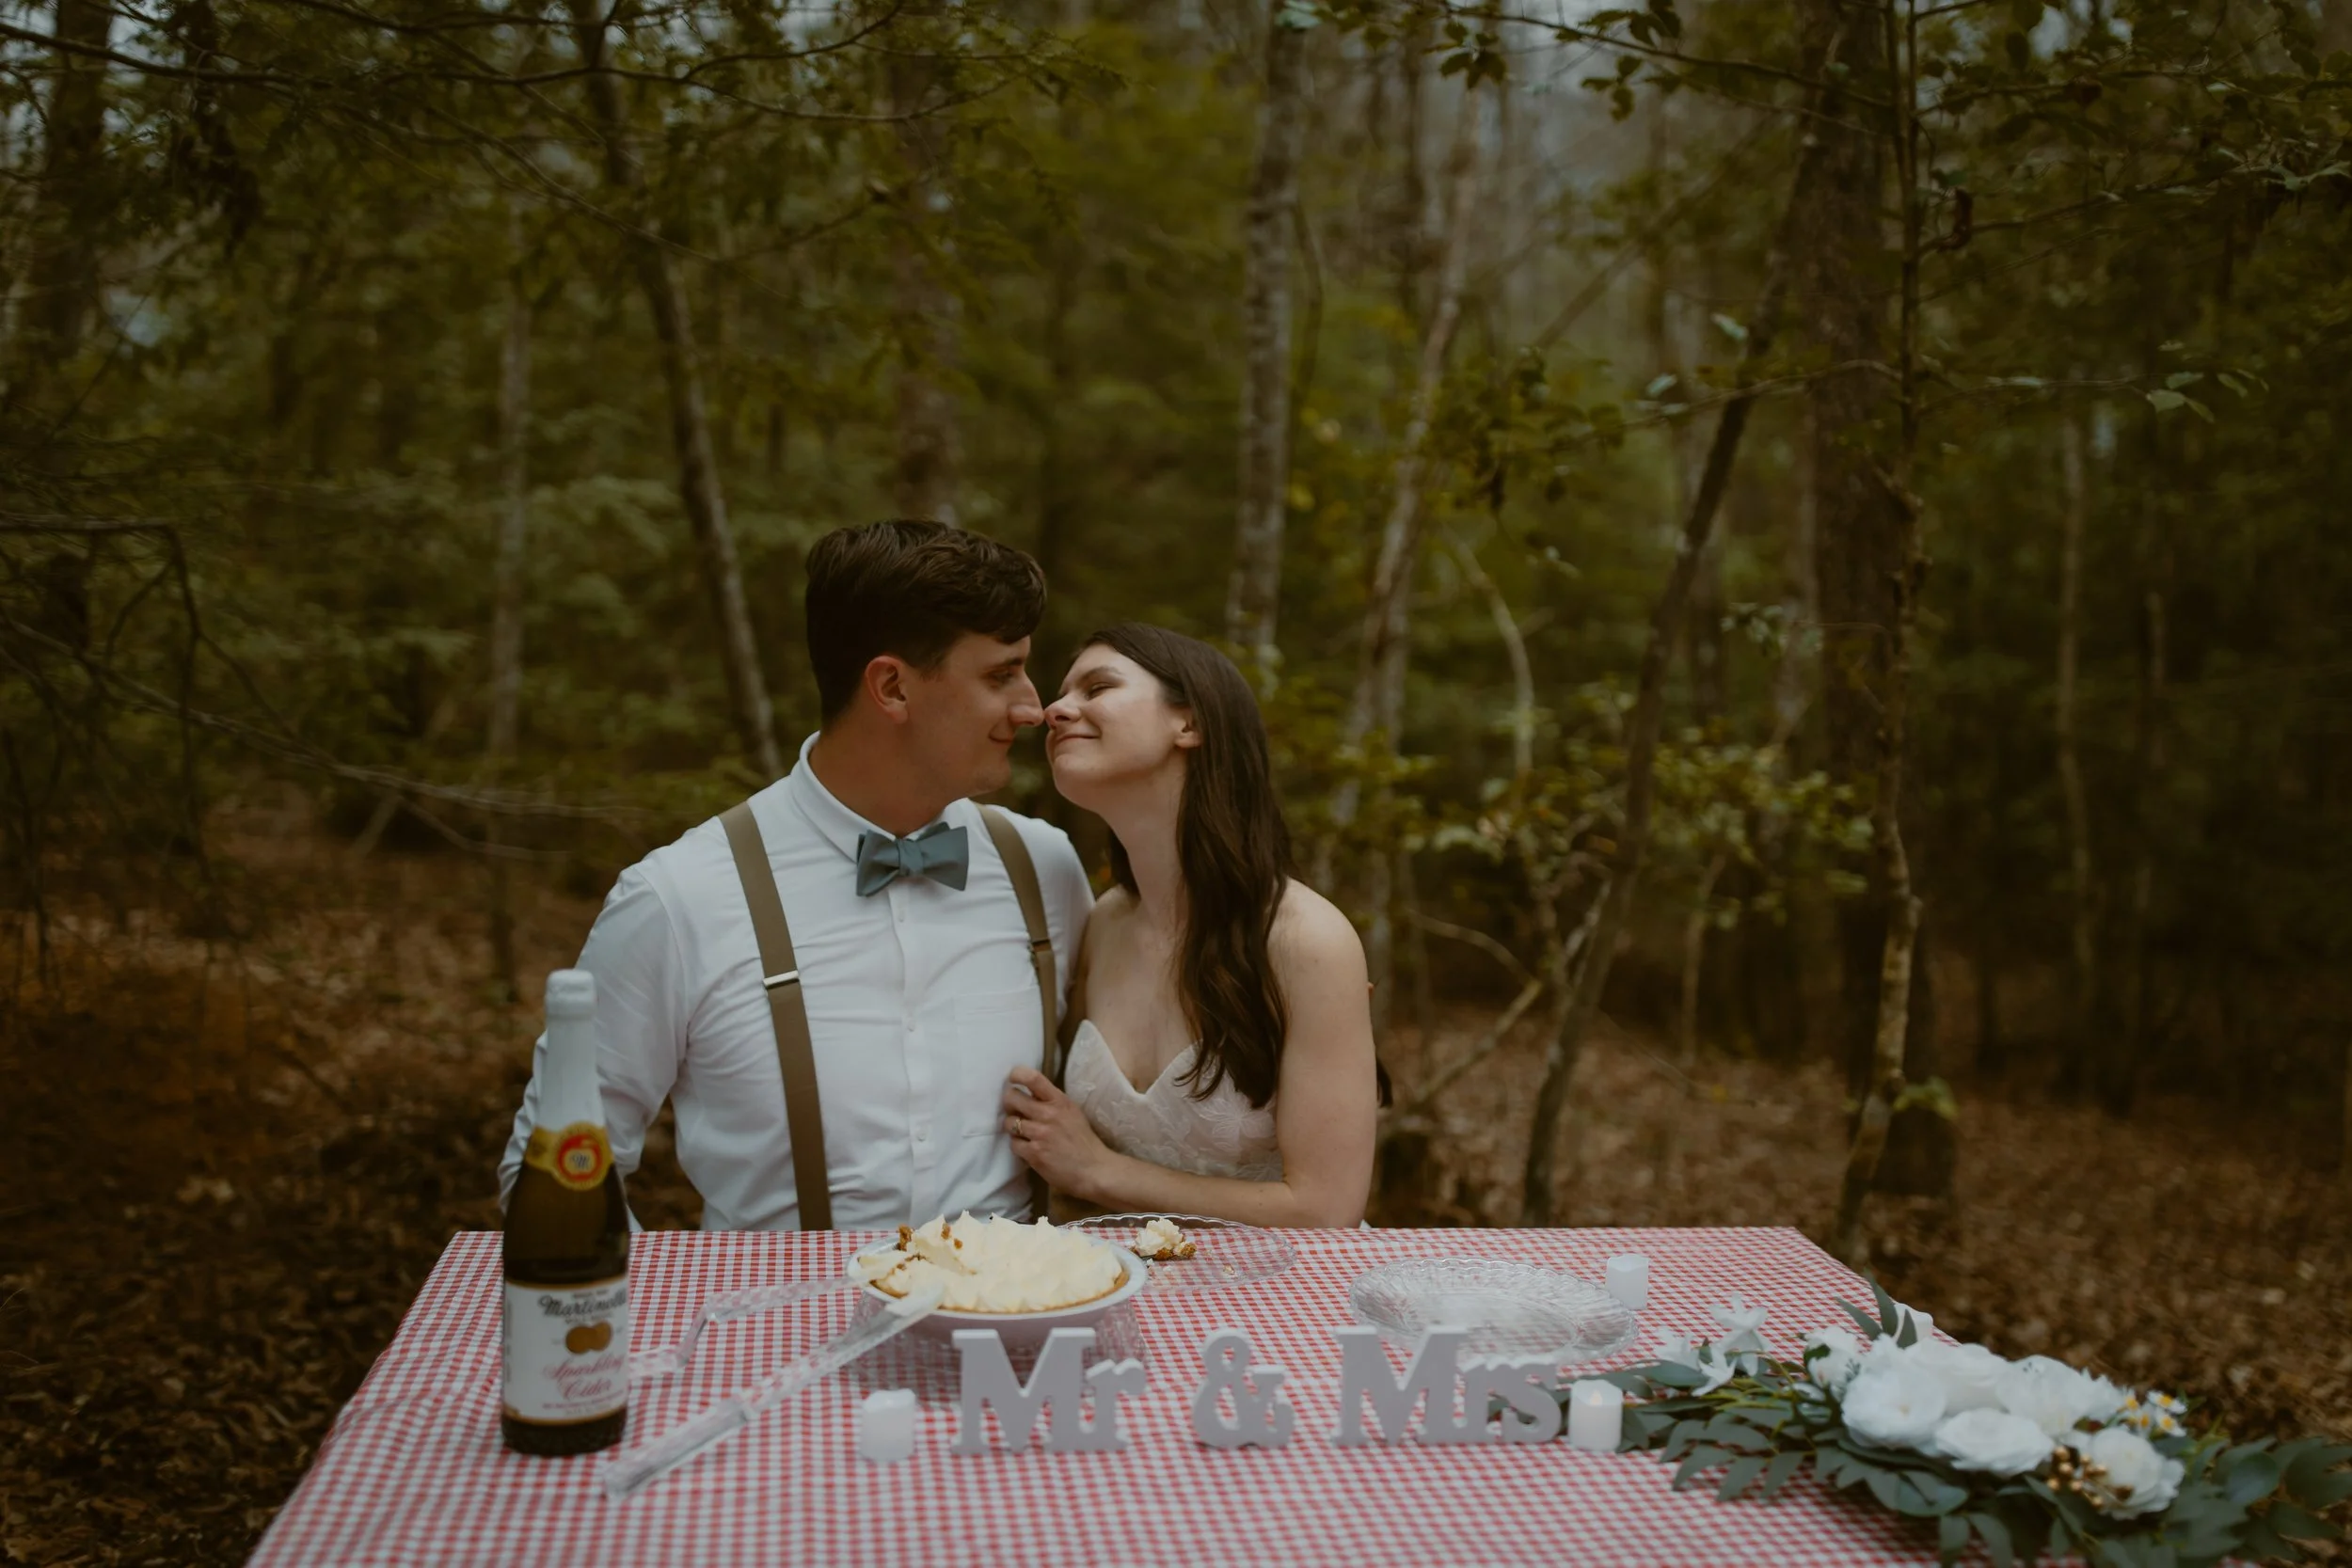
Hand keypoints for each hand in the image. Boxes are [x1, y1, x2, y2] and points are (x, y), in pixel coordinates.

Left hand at [1001, 1067, 1111, 1198]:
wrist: (1093, 1169)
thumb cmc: (1083, 1140)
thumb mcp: (1072, 1112)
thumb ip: (1052, 1102)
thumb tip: (1028, 1093)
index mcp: (1060, 1101)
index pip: (1033, 1078)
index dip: (1017, 1075)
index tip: (1013, 1079)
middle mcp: (1048, 1114)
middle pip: (1012, 1098)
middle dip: (1009, 1103)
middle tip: (1014, 1109)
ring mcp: (1040, 1134)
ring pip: (1009, 1122)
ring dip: (1013, 1127)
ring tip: (1023, 1132)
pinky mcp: (1034, 1153)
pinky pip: (1013, 1144)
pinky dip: (1019, 1146)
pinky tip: (1029, 1148)